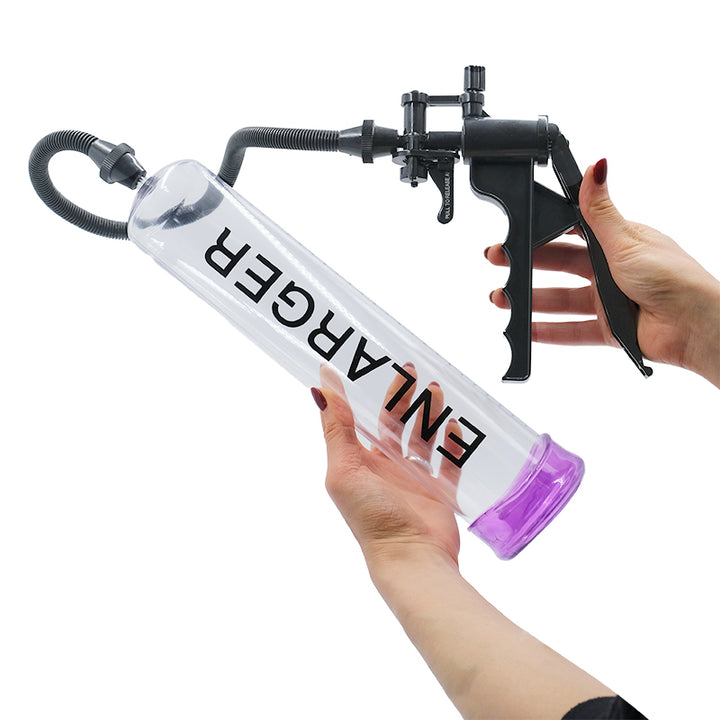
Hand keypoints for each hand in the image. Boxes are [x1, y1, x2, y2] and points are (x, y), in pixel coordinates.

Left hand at [311, 368, 616, 719]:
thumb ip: (336, 427)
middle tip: (411, 368)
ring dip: (429, 413)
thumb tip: (320, 385)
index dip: (363, 393)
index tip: (369, 363)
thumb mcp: (345, 468)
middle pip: (395, 422)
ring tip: (435, 390)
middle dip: (401, 396)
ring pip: (423, 437)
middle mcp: (385, 468)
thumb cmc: (371, 517)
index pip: (359, 419)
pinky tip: (456, 425)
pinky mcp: (441, 492)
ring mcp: (414, 479)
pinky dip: (454, 443)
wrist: (411, 558)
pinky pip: (450, 462)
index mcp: (360, 461)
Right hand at [485, 159, 719, 386]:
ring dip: (531, 300)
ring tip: (504, 299)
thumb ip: (600, 209)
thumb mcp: (626, 239)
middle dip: (528, 264)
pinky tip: (527, 330)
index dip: (543, 230)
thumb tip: (595, 166)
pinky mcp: (608, 330)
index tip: (518, 230)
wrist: (693, 324)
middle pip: (559, 265)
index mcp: (617, 241)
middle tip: (500, 261)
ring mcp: (607, 300)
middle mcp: (610, 269)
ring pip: (560, 299)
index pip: (571, 231)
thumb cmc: (672, 277)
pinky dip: (549, 331)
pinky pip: (571, 330)